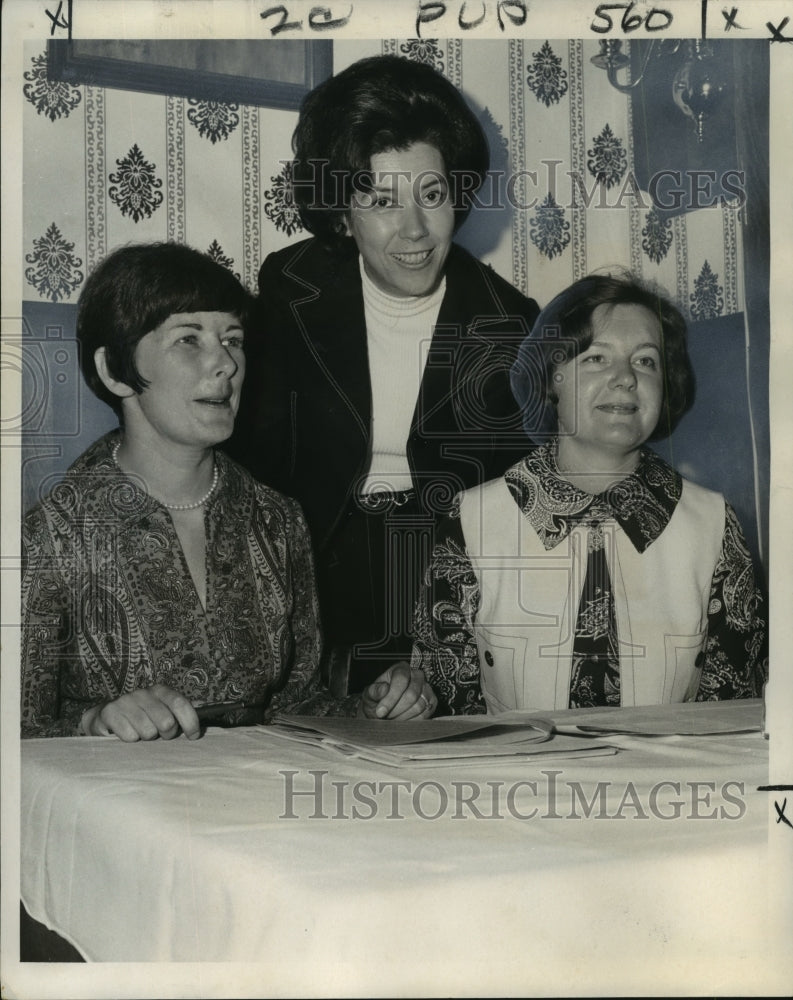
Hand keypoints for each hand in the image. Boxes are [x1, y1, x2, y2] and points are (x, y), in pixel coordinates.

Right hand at [79, 684, 200, 741]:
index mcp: (161, 691)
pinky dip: (130, 740)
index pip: (181, 703)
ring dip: (146, 738)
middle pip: (166, 722)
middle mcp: (144, 693)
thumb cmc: (141, 717)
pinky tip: (126, 733)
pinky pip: (129, 736)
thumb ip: (180, 716)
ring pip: (148, 731)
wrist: (105, 717)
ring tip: (140, 733)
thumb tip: (200, 727)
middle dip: (166, 734)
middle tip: (159, 734)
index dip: (190, 722)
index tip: (193, 736)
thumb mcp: (162, 712)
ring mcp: (126, 701)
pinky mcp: (109, 712)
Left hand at [359, 662, 436, 720]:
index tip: (380, 712)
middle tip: (385, 717)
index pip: (401, 679)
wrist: (384, 711)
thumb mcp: (369, 695)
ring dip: (403, 717)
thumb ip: (374, 691)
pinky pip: (425, 714)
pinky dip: (411, 721)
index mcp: (401, 668)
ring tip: (392, 718)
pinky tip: (401, 720)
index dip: (391, 697)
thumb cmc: (377, 700)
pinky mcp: (432, 702)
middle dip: (396, 709)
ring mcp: (427, 688)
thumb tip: (384, 688)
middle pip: (411, 694)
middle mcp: (417, 675)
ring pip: (419, 705)